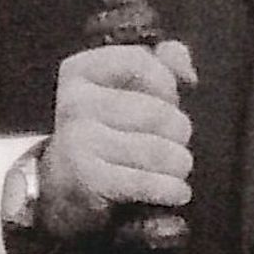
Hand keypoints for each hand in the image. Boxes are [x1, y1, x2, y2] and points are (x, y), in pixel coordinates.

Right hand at [38, 41, 195, 239]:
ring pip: (158, 151)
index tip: (167, 99)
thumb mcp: (126, 87)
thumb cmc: (108, 127)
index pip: (139, 61)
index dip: (166, 82)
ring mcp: (78, 141)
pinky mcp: (88, 179)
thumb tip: (186, 73)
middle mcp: (75, 103)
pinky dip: (170, 189)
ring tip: (177, 167)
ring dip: (178, 163)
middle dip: (179, 130)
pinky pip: (145, 182)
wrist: (66, 183)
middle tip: (174, 141)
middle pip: (158, 112)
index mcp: (81, 71)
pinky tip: (177, 191)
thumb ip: (163, 64)